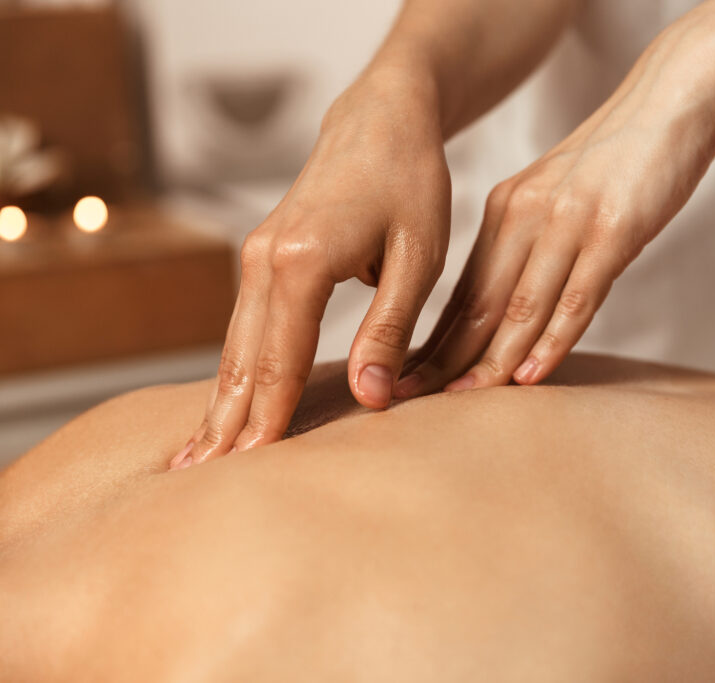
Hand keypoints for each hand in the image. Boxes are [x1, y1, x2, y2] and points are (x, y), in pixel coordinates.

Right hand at [172, 72, 449, 468]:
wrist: (382, 121)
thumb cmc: (411, 184)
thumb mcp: (417, 258)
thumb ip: (389, 329)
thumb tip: (371, 399)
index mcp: (302, 262)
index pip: (281, 361)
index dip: (269, 419)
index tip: (249, 473)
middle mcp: (264, 260)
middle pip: (243, 360)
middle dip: (227, 423)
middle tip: (202, 482)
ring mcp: (256, 255)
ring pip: (234, 345)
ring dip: (220, 402)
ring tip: (198, 456)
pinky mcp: (263, 255)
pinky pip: (243, 325)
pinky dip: (234, 369)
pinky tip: (227, 400)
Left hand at [395, 28, 714, 398]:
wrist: (671, 98)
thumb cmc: (617, 160)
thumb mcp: (557, 198)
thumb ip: (530, 247)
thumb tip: (508, 309)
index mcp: (505, 210)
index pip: (462, 291)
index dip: (433, 341)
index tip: (408, 379)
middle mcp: (525, 215)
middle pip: (478, 304)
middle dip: (444, 359)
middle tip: (409, 401)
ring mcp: (568, 222)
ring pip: (521, 306)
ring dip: (493, 360)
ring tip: (464, 402)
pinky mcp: (613, 230)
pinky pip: (577, 296)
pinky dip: (552, 341)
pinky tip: (533, 376)